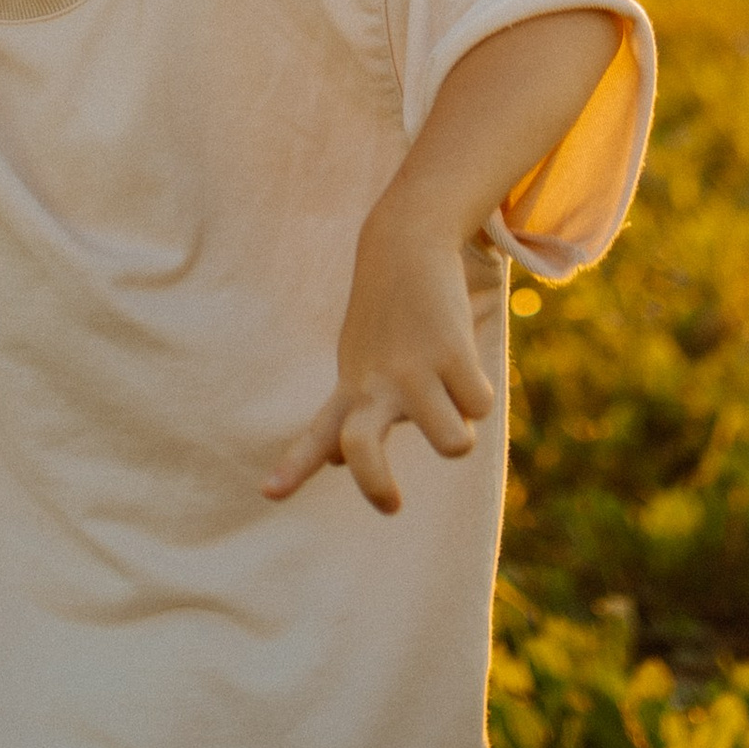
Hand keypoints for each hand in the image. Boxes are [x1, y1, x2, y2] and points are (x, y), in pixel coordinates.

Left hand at [262, 198, 494, 514]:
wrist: (406, 242)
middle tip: (392, 504)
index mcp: (351, 390)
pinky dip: (478, 390)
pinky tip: (460, 355)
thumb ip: (347, 416)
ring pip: (454, 443)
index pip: (316, 437)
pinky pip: (480, 405)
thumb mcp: (359, 363)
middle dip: (377, 485)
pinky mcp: (451, 352)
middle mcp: (375, 385)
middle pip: (362, 451)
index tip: (268, 493)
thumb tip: (333, 462)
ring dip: (460, 428)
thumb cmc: (386, 314)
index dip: (294, 468)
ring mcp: (412, 371)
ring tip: (448, 391)